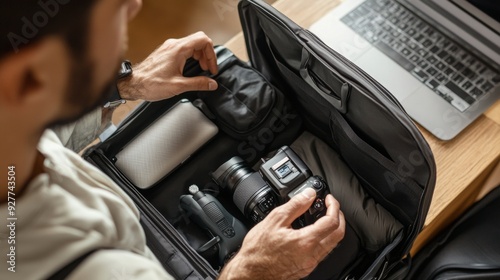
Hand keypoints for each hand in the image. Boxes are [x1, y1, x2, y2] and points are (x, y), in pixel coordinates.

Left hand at [117, 32, 218, 100]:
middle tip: (208, 69)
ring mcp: (169, 47)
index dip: (211, 54)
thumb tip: (211, 84)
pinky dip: (191, 56)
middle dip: (207, 55)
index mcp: (179, 50)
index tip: (211, 67)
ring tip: (201, 68)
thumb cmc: (151, 84)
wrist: (134, 83)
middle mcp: (173, 45)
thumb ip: (198, 84)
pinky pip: (183, 48)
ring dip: (199, 55)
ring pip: (191, 44)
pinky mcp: (165, 52)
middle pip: (199, 41)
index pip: (203, 40)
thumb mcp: (179, 86)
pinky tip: (190, 67)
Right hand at [218, 188, 344, 279]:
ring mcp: (310, 264)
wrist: (251, 272)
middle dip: (339, 217)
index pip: (332, 222)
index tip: (329, 199)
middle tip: (331, 207)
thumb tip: (308, 194)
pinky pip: (322, 252)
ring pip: (332, 245)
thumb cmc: (258, 251)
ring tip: (323, 217)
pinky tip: (313, 232)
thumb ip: (295, 205)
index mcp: (306, 242)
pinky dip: (323, 239)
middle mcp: (312, 255)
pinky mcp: (306, 268)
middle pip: (338, 235)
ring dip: (332, 229)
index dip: (334, 207)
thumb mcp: (275, 220)